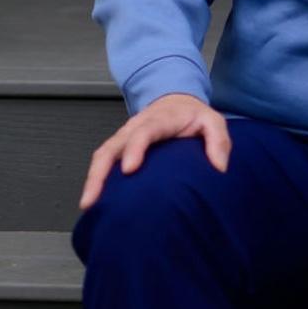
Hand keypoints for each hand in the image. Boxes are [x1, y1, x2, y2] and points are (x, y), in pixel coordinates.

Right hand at [79, 94, 230, 209]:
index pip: (143, 133)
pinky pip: (104, 162)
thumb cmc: (194, 116)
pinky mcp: (120, 148)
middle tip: (94, 198)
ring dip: (93, 180)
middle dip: (100, 172)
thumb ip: (219, 141)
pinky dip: (96, 180)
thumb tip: (219, 167)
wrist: (177, 103)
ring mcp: (124, 138)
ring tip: (88, 205)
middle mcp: (135, 128)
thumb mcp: (213, 121)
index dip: (134, 149)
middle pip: (111, 147)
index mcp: (159, 120)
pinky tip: (94, 201)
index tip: (128, 169)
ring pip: (102, 157)